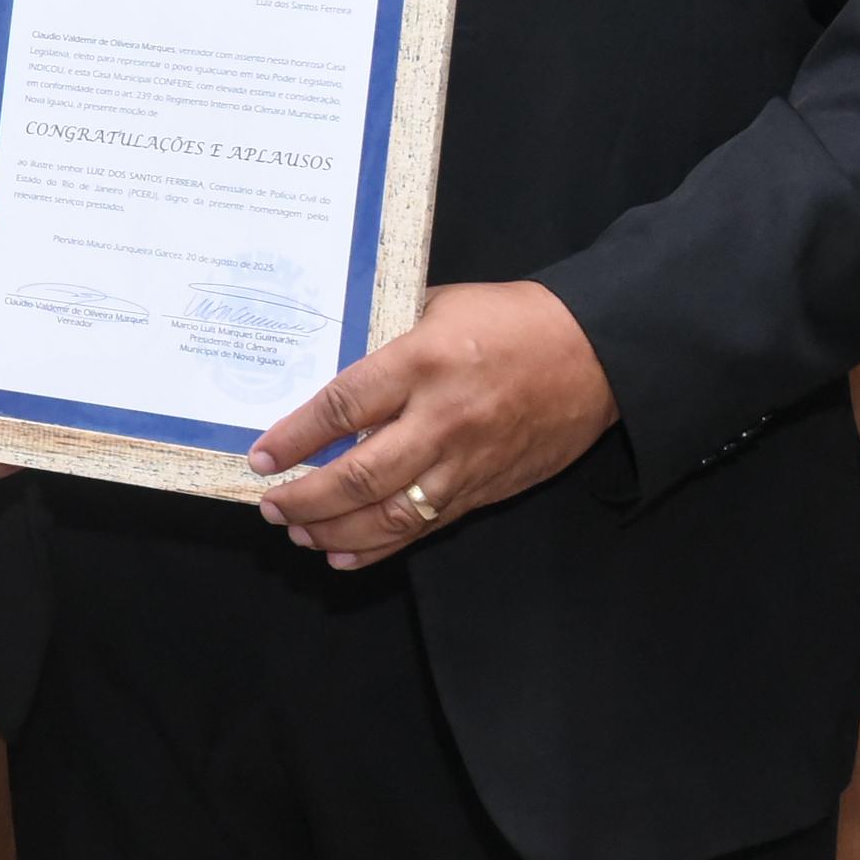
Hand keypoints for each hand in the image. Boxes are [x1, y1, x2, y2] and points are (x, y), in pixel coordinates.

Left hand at [249, 280, 618, 569]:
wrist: (599, 354)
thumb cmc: (514, 320)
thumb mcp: (439, 306)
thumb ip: (386, 336)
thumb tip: (330, 358)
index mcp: (422, 363)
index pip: (342, 409)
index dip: (294, 439)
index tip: (260, 456)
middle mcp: (441, 420)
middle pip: (359, 475)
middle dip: (306, 498)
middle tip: (271, 506)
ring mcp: (465, 462)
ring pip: (390, 513)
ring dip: (336, 530)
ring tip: (299, 532)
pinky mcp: (486, 489)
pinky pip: (425, 527)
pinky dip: (381, 546)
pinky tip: (345, 553)